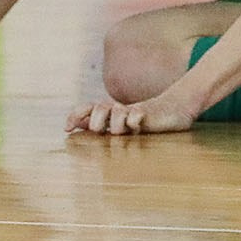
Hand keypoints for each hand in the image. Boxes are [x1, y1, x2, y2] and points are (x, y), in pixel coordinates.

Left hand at [66, 93, 196, 135]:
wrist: (174, 109)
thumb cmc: (144, 120)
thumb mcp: (120, 124)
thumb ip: (99, 123)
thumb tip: (75, 125)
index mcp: (110, 112)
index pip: (87, 108)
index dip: (75, 116)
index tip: (67, 129)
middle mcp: (118, 109)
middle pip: (99, 108)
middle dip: (97, 122)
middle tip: (104, 132)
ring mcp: (132, 110)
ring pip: (114, 112)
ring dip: (116, 124)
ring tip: (124, 131)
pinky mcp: (147, 112)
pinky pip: (135, 115)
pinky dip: (133, 121)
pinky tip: (138, 126)